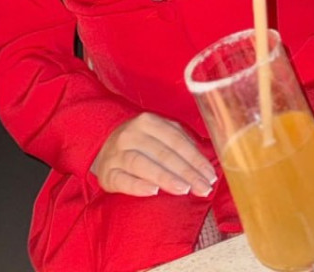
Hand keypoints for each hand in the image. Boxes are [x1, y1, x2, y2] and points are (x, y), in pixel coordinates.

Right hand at [90, 112, 217, 197]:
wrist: (103, 146)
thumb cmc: (140, 142)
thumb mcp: (159, 134)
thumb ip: (181, 142)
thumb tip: (205, 163)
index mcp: (148, 121)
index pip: (176, 140)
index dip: (195, 158)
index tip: (210, 175)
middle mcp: (131, 134)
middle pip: (162, 153)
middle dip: (186, 172)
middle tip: (203, 188)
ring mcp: (117, 153)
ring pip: (142, 164)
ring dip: (165, 177)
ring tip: (183, 189)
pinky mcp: (107, 173)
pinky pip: (123, 179)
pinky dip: (138, 186)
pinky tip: (153, 191)